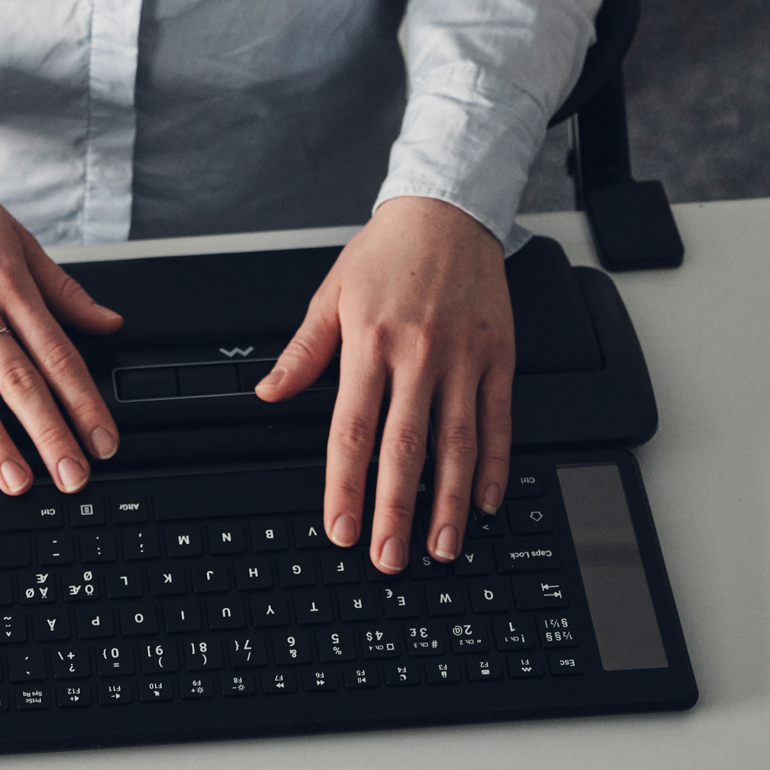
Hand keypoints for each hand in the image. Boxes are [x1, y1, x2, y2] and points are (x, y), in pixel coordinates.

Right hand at [0, 141, 123, 495]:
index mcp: (8, 280)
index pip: (56, 353)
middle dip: (48, 433)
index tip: (102, 439)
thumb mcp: (20, 238)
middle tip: (70, 475)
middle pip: (16, 378)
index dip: (83, 401)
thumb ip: (64, 289)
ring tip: (14, 478)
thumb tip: (107, 323)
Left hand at [255, 196, 513, 570]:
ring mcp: (464, 358)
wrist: (446, 211)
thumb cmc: (386, 254)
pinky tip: (485, 500)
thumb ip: (303, 352)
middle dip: (396, 509)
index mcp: (369, 341)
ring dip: (449, 502)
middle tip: (390, 558)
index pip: (353, 428)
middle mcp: (418, 353)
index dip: (346, 485)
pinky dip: (493, 464)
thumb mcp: (331, 294)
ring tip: (439, 547)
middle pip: (405, 446)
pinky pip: (498, 420)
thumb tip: (269, 393)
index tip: (342, 528)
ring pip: (456, 442)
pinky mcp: (499, 356)